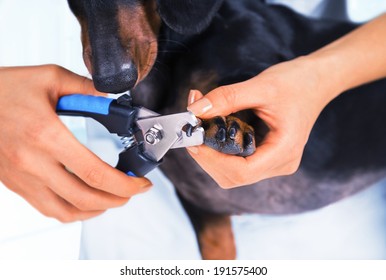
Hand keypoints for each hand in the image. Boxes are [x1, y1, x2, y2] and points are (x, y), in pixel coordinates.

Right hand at [0, 65, 150, 221]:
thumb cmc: (4, 88)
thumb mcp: (50, 77)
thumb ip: (86, 88)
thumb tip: (111, 99)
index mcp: (46, 135)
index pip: (95, 172)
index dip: (124, 184)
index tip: (141, 183)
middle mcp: (33, 162)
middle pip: (85, 198)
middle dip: (118, 199)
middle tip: (133, 190)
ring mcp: (23, 178)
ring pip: (66, 211)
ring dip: (97, 209)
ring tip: (114, 197)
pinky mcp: (15, 184)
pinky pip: (48, 209)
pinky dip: (73, 211)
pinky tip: (85, 201)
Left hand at [186, 57, 336, 187]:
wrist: (317, 81)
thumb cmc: (297, 82)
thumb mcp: (261, 86)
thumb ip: (227, 98)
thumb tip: (195, 110)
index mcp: (285, 151)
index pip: (242, 172)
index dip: (213, 160)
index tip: (194, 140)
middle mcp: (280, 164)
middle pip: (233, 176)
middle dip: (208, 156)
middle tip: (193, 129)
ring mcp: (273, 163)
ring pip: (232, 172)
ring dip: (211, 152)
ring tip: (203, 125)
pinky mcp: (266, 156)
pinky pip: (237, 162)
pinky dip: (220, 149)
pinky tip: (214, 129)